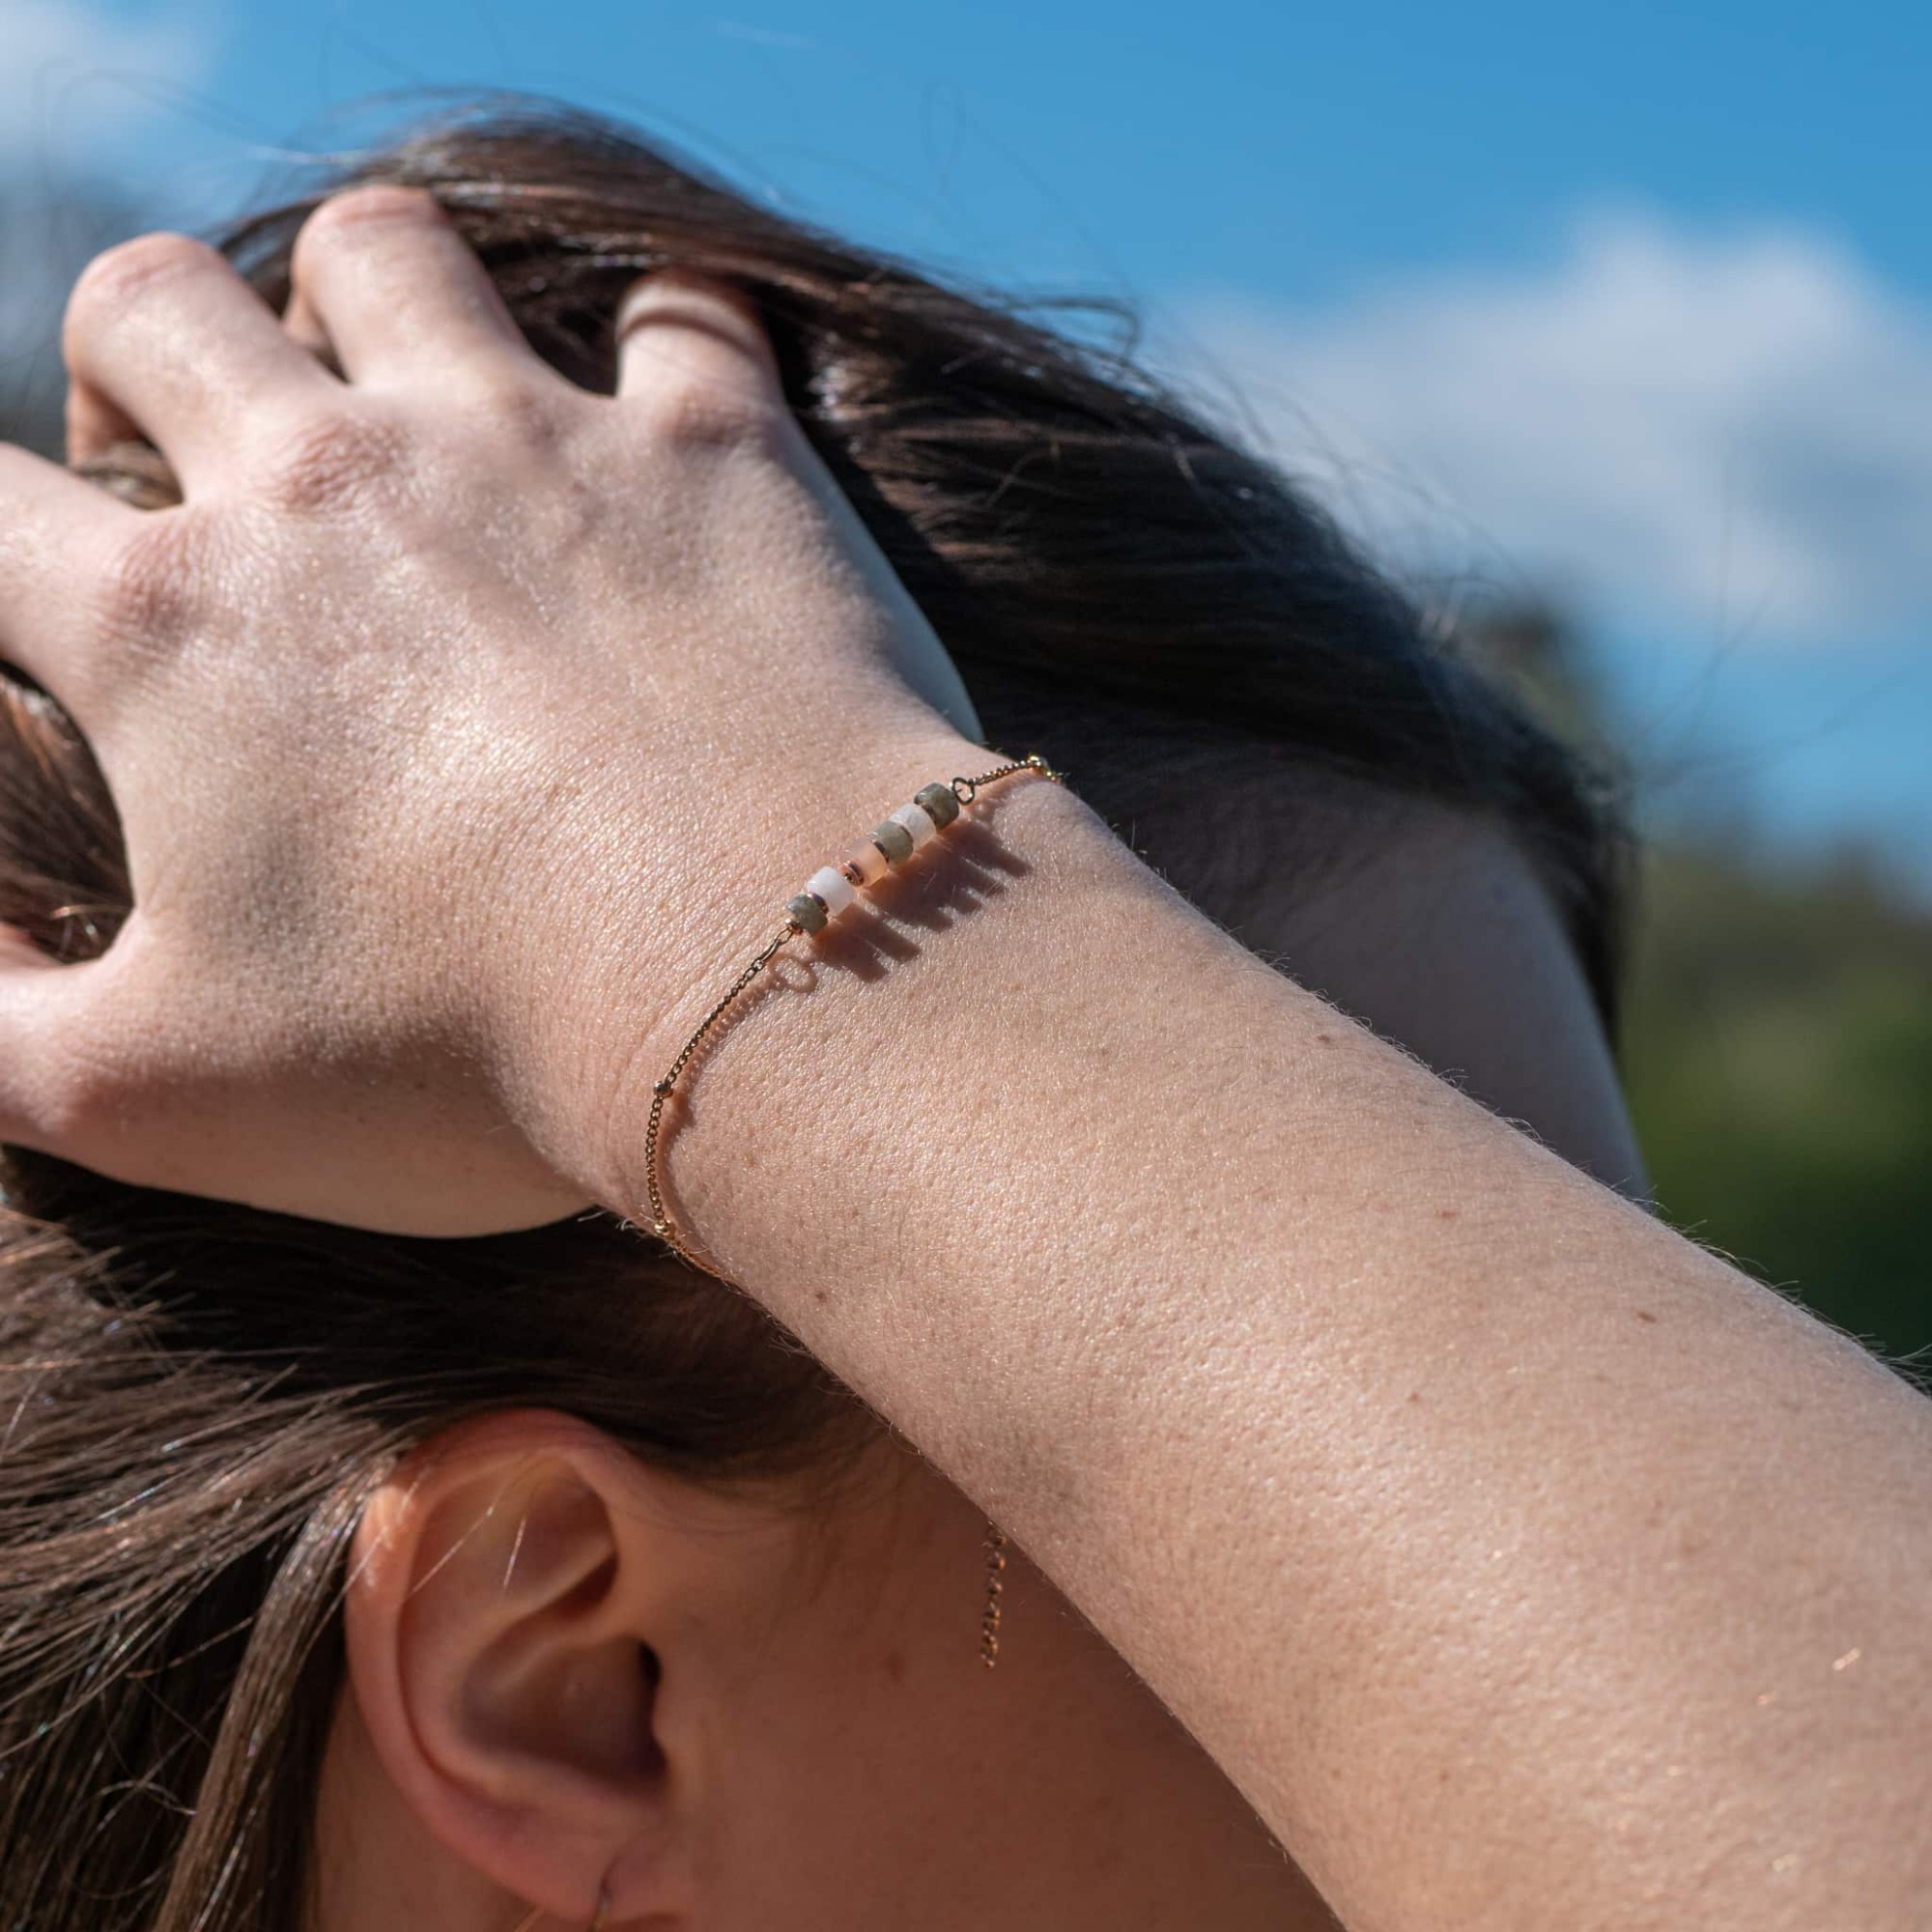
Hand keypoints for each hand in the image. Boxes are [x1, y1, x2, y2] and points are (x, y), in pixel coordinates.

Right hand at [0, 186, 979, 1232]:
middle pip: (151, 301)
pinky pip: (679, 311)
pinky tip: (664, 423)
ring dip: (365, 302)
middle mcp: (330, 486)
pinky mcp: (715, 452)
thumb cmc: (463, 1059)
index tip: (26, 603)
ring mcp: (531, 442)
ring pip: (384, 248)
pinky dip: (667, 345)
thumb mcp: (158, 1098)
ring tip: (404, 408)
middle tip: (202, 482)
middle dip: (138, 365)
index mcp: (171, 628)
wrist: (761, 988)